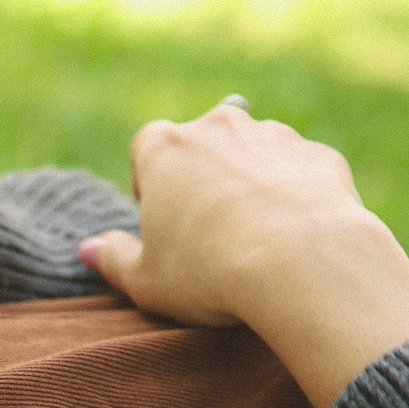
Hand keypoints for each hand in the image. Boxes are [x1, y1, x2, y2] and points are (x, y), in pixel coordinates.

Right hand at [79, 103, 408, 407]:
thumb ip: (114, 260)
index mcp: (165, 148)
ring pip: (255, 155)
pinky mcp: (320, 156)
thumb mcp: (147, 280)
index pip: (146, 151)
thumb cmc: (209, 271)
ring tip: (258, 239)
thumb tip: (89, 250)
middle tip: (210, 234)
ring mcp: (274, 136)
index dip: (151, 187)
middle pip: (203, 146)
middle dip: (204, 180)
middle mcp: (218, 127)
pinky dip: (298, 197)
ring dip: (253, 185)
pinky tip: (298, 238)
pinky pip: (301, 174)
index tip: (162, 223)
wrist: (302, 261)